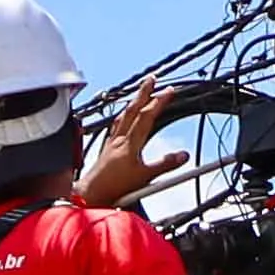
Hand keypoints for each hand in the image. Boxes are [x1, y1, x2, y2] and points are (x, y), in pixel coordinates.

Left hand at [73, 77, 170, 207]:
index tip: (169, 91)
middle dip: (143, 93)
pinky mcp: (106, 149)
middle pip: (132, 110)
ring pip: (122, 116)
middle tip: (151, 79)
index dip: (158, 102)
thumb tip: (183, 155)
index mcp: (130, 144)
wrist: (91, 194)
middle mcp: (119, 139)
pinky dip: (122, 117)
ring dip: (133, 102)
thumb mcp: (144, 178)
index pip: (146, 117)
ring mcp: (112, 143)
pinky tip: (122, 118)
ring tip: (139, 94)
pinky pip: (115, 126)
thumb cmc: (114, 188)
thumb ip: (165, 165)